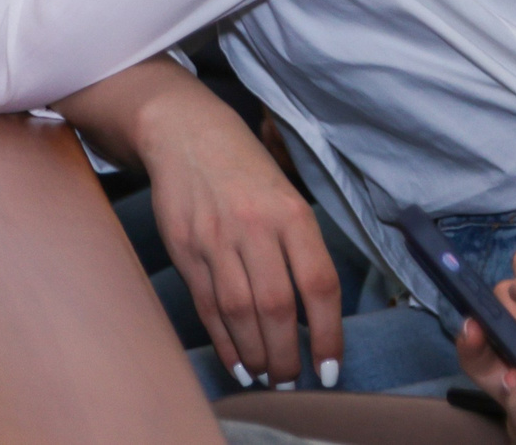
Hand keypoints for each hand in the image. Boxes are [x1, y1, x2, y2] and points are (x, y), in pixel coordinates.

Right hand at [137, 81, 344, 389]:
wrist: (185, 133)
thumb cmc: (245, 167)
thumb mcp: (285, 192)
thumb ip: (300, 245)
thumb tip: (314, 311)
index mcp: (291, 213)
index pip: (319, 284)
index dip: (328, 334)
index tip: (330, 367)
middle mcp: (255, 227)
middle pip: (276, 307)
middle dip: (287, 356)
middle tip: (293, 382)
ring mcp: (216, 239)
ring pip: (240, 313)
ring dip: (256, 355)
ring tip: (268, 377)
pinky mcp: (185, 249)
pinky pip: (207, 306)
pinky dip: (223, 340)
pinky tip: (237, 362)